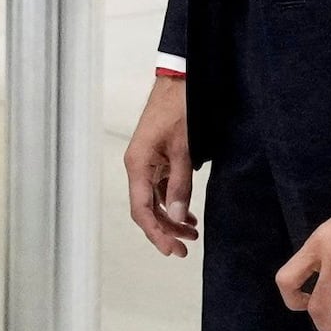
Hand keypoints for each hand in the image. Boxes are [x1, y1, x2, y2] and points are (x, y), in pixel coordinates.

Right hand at [125, 77, 195, 256]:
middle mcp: (138, 166)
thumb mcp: (184, 149)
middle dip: (165, 229)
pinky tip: (188, 213)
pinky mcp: (157, 157)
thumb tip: (176, 216)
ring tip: (192, 232)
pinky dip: (174, 201)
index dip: (156, 232)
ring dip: (171, 217)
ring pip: (155, 200)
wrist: (181, 80)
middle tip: (185, 248)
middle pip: (146, 209)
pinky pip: (162, 187)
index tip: (173, 249)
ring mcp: (147, 162)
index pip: (141, 209)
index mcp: (137, 164)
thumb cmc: (179, 109)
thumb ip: (180, 185)